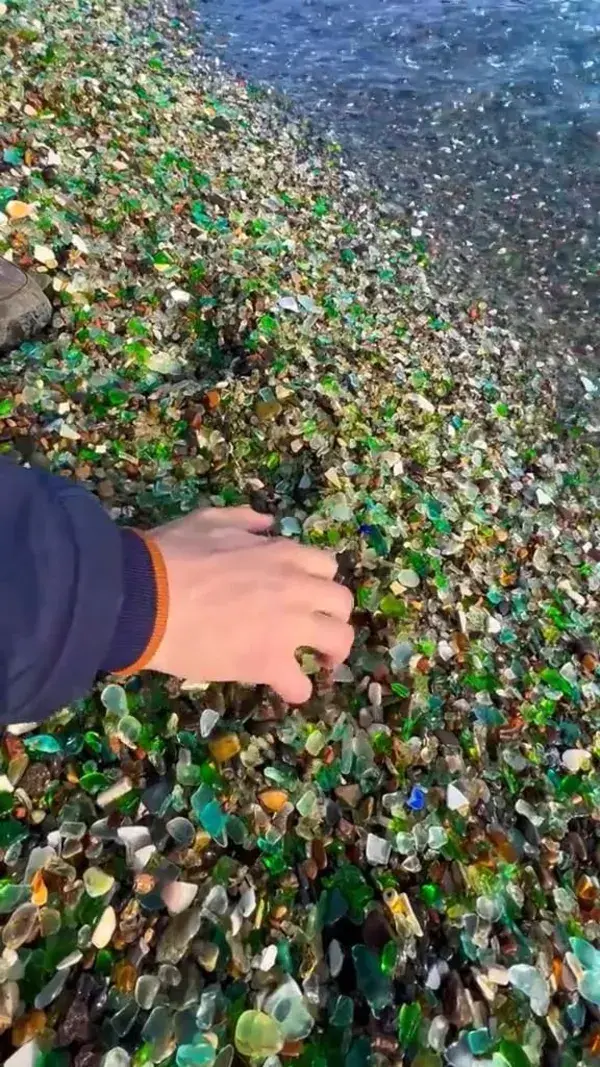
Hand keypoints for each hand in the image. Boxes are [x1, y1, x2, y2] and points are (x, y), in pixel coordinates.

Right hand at [145, 507, 353, 702]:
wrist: (145, 597)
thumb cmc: (170, 556)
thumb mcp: (208, 521)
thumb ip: (243, 520)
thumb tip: (267, 524)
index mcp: (282, 553)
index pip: (324, 566)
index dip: (317, 583)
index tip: (304, 595)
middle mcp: (296, 588)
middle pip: (342, 603)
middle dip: (333, 617)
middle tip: (315, 630)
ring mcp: (287, 626)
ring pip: (339, 641)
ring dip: (332, 653)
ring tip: (316, 664)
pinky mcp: (269, 661)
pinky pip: (300, 684)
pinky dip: (296, 690)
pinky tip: (284, 690)